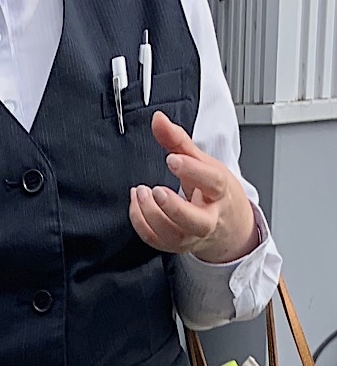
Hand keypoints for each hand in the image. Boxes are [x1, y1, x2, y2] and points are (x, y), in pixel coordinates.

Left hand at [128, 111, 258, 263]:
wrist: (229, 228)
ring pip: (172, 234)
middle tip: (155, 190)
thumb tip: (158, 120)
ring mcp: (191, 236)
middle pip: (194, 221)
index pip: (212, 182)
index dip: (192, 170)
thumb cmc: (217, 194)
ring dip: (151, 215)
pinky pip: (156, 241)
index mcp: (221, 192)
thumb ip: (179, 141)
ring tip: (140, 192)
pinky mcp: (176, 246)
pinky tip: (136, 204)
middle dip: (173, 207)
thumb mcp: (204, 163)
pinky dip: (141, 223)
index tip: (172, 159)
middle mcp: (208, 219)